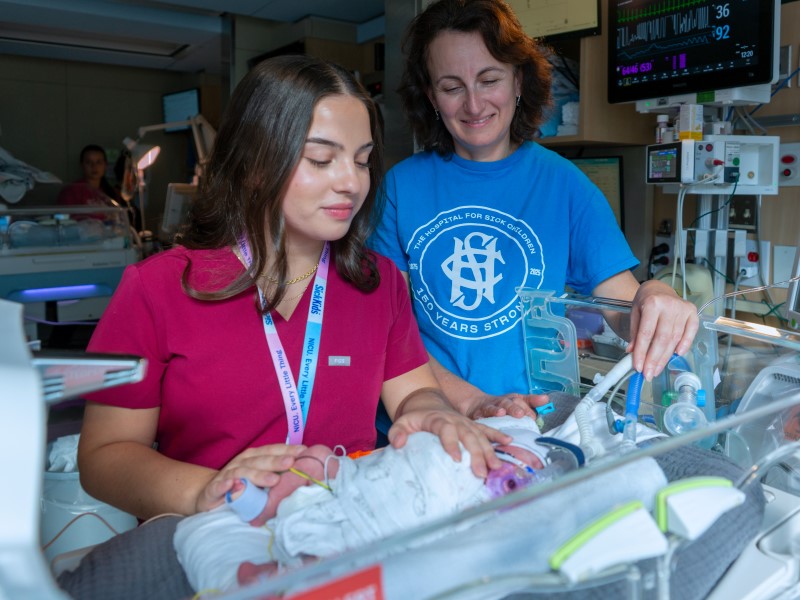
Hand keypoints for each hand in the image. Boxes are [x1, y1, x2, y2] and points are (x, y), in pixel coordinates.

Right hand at [196, 444, 305, 512]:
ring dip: (257, 475)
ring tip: (272, 480)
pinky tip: (231, 485)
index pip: (271, 451)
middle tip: (290, 463)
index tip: (302, 451)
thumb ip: (274, 472)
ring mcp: (227, 475)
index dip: (286, 450)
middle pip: (259, 461)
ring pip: (242, 473)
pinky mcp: (213, 490)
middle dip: (275, 461)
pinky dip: (224, 486)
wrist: (209, 493)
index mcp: (253, 458)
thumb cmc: (240, 484)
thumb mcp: (258, 477)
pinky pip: (218, 487)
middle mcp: (241, 462)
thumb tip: (301, 469)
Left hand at [389, 402, 510, 477]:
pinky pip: (487, 429)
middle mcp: (455, 420)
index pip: (445, 429)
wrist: (426, 401)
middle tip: (480, 473)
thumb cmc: (414, 417)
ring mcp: (466, 422)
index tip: (455, 458)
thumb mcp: (402, 422)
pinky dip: (497, 436)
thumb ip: (397, 432)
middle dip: (475, 454)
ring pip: (480, 435)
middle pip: (468, 435)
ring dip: (489, 451)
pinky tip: (508, 443)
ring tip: (496, 467)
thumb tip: (397, 444)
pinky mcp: (472, 425)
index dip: (451, 443)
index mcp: (438, 419)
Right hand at [465, 392, 550, 419]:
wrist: (477, 404)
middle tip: (520, 414)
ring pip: (492, 408)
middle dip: (513, 408)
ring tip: (501, 413)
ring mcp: (488, 407)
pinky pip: (478, 415)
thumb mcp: (518, 401)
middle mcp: (501, 402)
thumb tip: (547, 399)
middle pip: (507, 403)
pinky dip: (480, 416)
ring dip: (496, 410)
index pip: (521, 402)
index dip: (527, 409)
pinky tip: (481, 418)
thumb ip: (532, 401)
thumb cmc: (502, 405)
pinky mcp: (477, 414)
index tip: (533, 417)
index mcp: (512, 399)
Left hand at [628, 280, 698, 380]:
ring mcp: (683, 309)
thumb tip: (632, 353)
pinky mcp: (693, 312)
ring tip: (656, 370)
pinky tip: (677, 356)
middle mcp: (669, 305)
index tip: (638, 367)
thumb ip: (635, 332)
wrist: (659, 289)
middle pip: (662, 338)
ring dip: (666, 357)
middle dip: (654, 359)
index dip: (642, 352)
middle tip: (648, 374)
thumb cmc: (645, 302)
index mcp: (652, 303)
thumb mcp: (634, 313)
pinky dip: (685, 345)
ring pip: (675, 339)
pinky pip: (690, 333)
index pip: (646, 333)